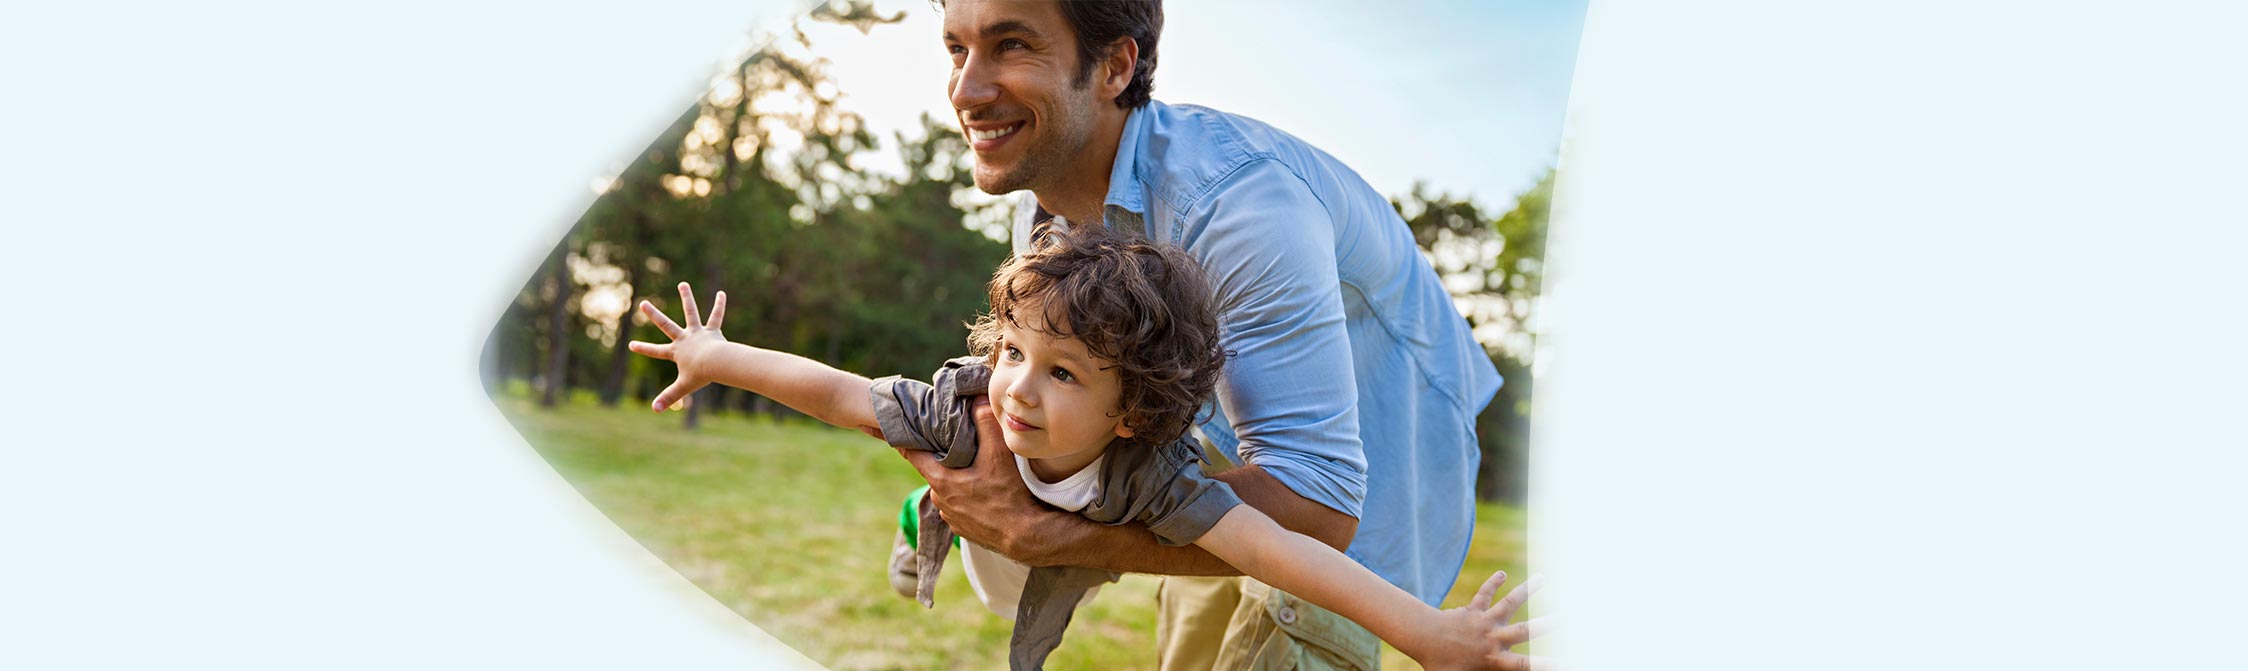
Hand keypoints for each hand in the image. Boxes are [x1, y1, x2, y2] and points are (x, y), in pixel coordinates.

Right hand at [626, 282, 729, 412]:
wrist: (717, 363)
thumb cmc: (701, 375)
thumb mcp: (683, 387)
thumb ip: (669, 398)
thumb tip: (654, 410)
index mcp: (676, 351)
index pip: (656, 351)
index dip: (643, 349)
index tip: (631, 345)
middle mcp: (684, 338)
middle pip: (666, 325)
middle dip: (653, 314)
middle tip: (643, 303)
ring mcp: (697, 333)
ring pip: (690, 312)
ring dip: (686, 298)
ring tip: (683, 284)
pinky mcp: (712, 331)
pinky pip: (716, 316)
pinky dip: (719, 305)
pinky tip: (721, 293)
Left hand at [893, 396, 1071, 562]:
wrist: (1024, 536)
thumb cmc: (1008, 495)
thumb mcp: (998, 454)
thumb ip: (985, 424)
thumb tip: (976, 398)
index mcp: (941, 481)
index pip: (913, 455)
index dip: (906, 440)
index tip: (897, 430)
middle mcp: (940, 501)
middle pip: (935, 471)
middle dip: (943, 459)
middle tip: (960, 447)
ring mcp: (950, 517)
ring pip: (948, 490)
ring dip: (957, 480)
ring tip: (978, 472)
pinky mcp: (963, 529)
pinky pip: (959, 507)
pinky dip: (967, 498)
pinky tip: (985, 494)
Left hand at [1414, 571, 1553, 670]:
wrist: (1423, 638)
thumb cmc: (1441, 665)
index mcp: (1492, 658)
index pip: (1522, 664)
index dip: (1541, 664)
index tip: (1560, 661)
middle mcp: (1492, 637)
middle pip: (1523, 630)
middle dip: (1544, 624)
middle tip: (1565, 617)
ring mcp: (1484, 620)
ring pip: (1509, 603)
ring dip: (1526, 590)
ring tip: (1543, 578)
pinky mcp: (1474, 609)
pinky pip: (1485, 594)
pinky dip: (1492, 583)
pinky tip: (1500, 573)